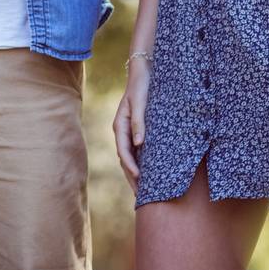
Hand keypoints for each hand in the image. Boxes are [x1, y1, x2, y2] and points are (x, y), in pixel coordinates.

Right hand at [112, 55, 150, 191]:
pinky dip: (141, 165)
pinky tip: (148, 174)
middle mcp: (122, 130)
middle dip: (132, 178)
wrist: (144, 71)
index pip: (123, 151)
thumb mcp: (141, 102)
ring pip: (130, 158)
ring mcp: (129, 131)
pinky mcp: (137, 130)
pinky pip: (137, 152)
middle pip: (125, 159)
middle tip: (142, 197)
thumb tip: (139, 144)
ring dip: (136, 174)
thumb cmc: (142, 86)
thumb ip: (139, 122)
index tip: (139, 179)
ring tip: (144, 191)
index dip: (131, 166)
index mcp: (120, 124)